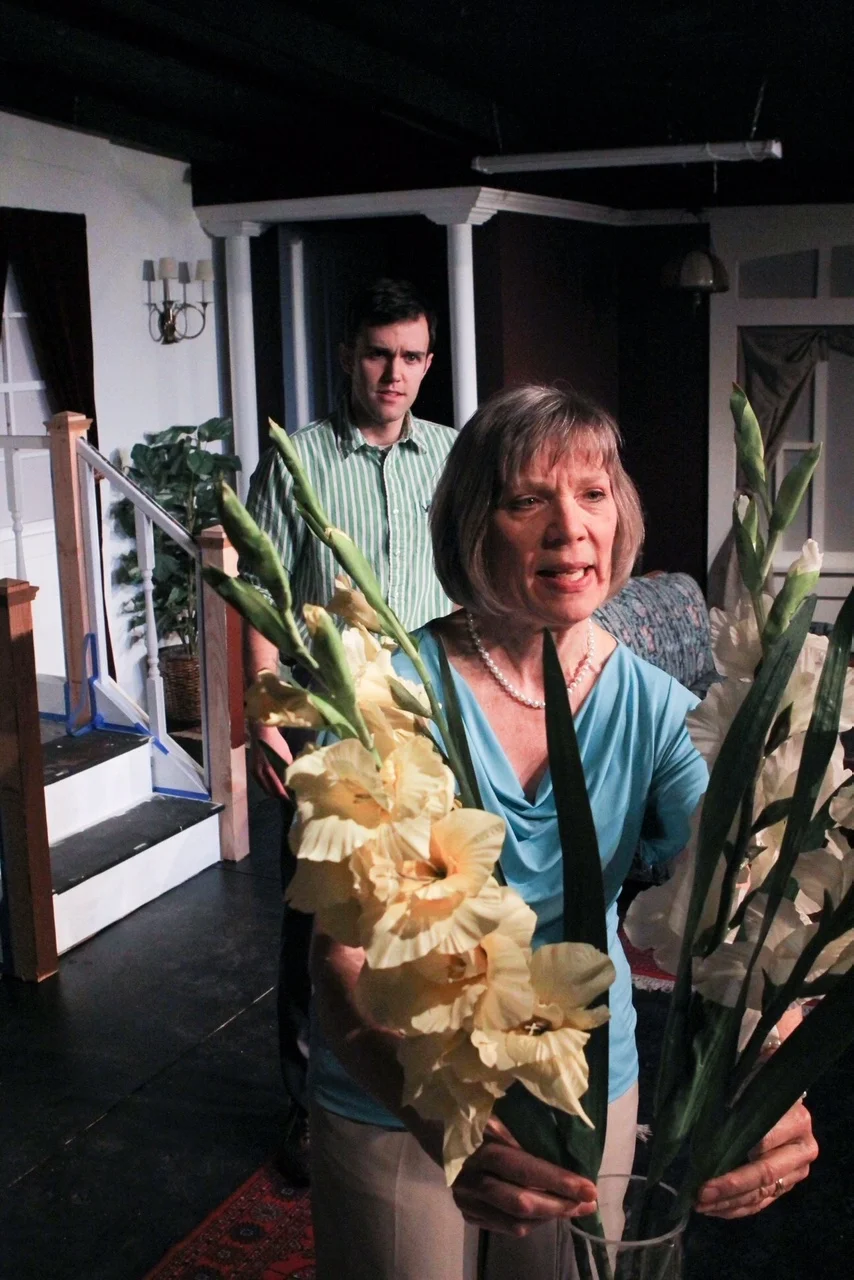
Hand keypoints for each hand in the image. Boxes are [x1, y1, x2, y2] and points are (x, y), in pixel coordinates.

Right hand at [249, 722, 292, 797]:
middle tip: (288, 799)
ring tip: (283, 793)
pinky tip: (274, 785)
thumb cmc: (275, 741)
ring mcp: (254, 771)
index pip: (278, 788)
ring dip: (273, 791)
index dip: (285, 795)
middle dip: (279, 795)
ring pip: (264, 787)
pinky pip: (261, 782)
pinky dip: (267, 785)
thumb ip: (288, 768)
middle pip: (269, 790)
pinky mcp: (252, 768)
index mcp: (268, 770)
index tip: (292, 800)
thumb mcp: (285, 754)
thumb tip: (292, 779)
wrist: (260, 731)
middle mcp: (259, 773)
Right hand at [451, 1117, 597, 1236]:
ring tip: (574, 1208)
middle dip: (560, 1205)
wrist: (431, 1127)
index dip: (558, 1180)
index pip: (524, 1169)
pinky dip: (532, 1223)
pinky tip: (548, 1213)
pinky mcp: (467, 1213)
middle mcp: (471, 1178)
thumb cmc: (472, 1112)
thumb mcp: (494, 1112)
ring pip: (515, 1221)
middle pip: (521, 1202)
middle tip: (589, 1203)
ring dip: (550, 1218)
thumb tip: (560, 1150)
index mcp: (479, 1147)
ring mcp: (467, 1199)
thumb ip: (520, 1132)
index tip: (589, 1187)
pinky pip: (506, 1227)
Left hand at [695, 1099, 817, 1218]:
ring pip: (762, 1194)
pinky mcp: (787, 1186)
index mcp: (796, 1121)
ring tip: (701, 1205)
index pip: (764, 1142)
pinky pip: (762, 1203)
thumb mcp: (748, 1092)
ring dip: (729, 1203)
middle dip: (730, 1186)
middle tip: (701, 1193)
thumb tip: (704, 1130)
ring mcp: (797, 1172)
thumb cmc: (757, 1092)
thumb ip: (735, 1109)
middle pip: (765, 1174)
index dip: (738, 1151)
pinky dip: (737, 1208)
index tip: (707, 1164)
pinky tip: (715, 1210)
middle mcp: (802, 1150)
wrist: (779, 1101)